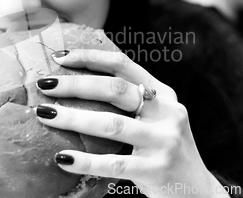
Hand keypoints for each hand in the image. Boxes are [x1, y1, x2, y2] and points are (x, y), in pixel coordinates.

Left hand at [35, 49, 227, 197]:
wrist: (198, 191)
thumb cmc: (164, 150)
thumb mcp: (157, 118)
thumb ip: (131, 103)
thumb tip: (79, 86)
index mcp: (163, 94)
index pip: (123, 65)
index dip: (90, 57)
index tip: (60, 57)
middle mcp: (167, 112)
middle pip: (114, 89)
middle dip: (74, 84)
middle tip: (44, 86)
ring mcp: (164, 140)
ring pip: (111, 124)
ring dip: (72, 118)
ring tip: (45, 115)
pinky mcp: (156, 170)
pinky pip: (112, 164)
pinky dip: (84, 161)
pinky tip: (61, 158)